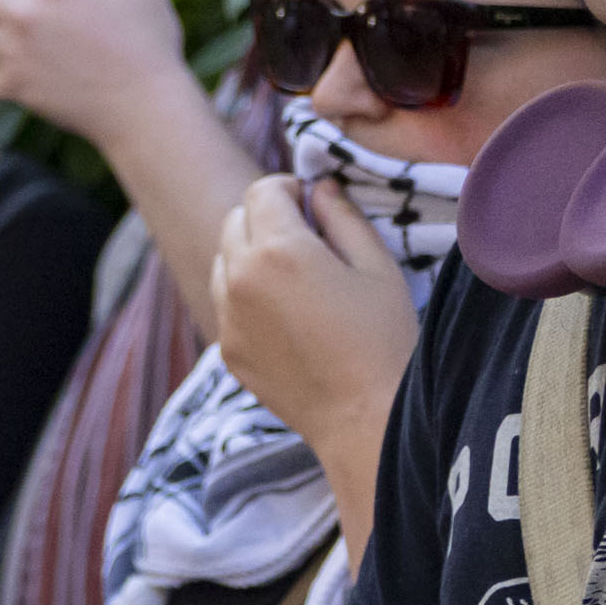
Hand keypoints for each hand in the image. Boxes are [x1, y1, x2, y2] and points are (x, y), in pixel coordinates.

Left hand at [212, 176, 415, 458]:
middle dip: (264, 216)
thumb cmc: (383, 338)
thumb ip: (342, 218)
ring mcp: (227, 316)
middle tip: (305, 234)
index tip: (310, 201)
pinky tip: (287, 313)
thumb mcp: (376, 266)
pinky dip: (245, 293)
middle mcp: (240, 279)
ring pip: (222, 260)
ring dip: (249, 253)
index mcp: (278, 250)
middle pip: (233, 221)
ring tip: (295, 274)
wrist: (364, 416)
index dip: (287, 188)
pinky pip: (225, 303)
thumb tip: (320, 189)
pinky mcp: (227, 348)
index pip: (261, 192)